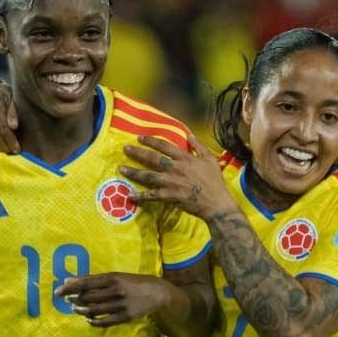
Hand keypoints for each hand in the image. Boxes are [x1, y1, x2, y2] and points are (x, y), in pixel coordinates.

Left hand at [55, 273, 170, 327]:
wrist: (157, 292)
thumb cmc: (130, 282)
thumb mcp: (114, 276)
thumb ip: (92, 279)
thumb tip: (69, 280)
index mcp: (112, 278)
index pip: (85, 283)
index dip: (69, 288)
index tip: (58, 292)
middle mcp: (115, 291)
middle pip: (87, 298)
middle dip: (74, 300)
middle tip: (68, 301)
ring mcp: (121, 305)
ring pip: (94, 311)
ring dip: (81, 311)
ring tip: (76, 309)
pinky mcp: (125, 317)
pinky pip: (104, 322)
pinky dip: (93, 322)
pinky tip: (88, 319)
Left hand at [120, 133, 234, 219]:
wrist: (216, 202)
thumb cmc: (214, 181)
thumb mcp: (210, 159)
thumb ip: (198, 145)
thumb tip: (189, 134)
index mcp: (185, 158)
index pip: (164, 146)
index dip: (150, 141)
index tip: (139, 138)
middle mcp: (175, 168)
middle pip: (152, 159)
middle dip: (137, 153)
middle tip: (125, 149)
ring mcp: (171, 183)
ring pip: (148, 176)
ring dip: (133, 172)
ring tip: (121, 169)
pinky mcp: (169, 196)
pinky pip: (151, 196)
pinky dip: (140, 196)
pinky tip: (129, 195)